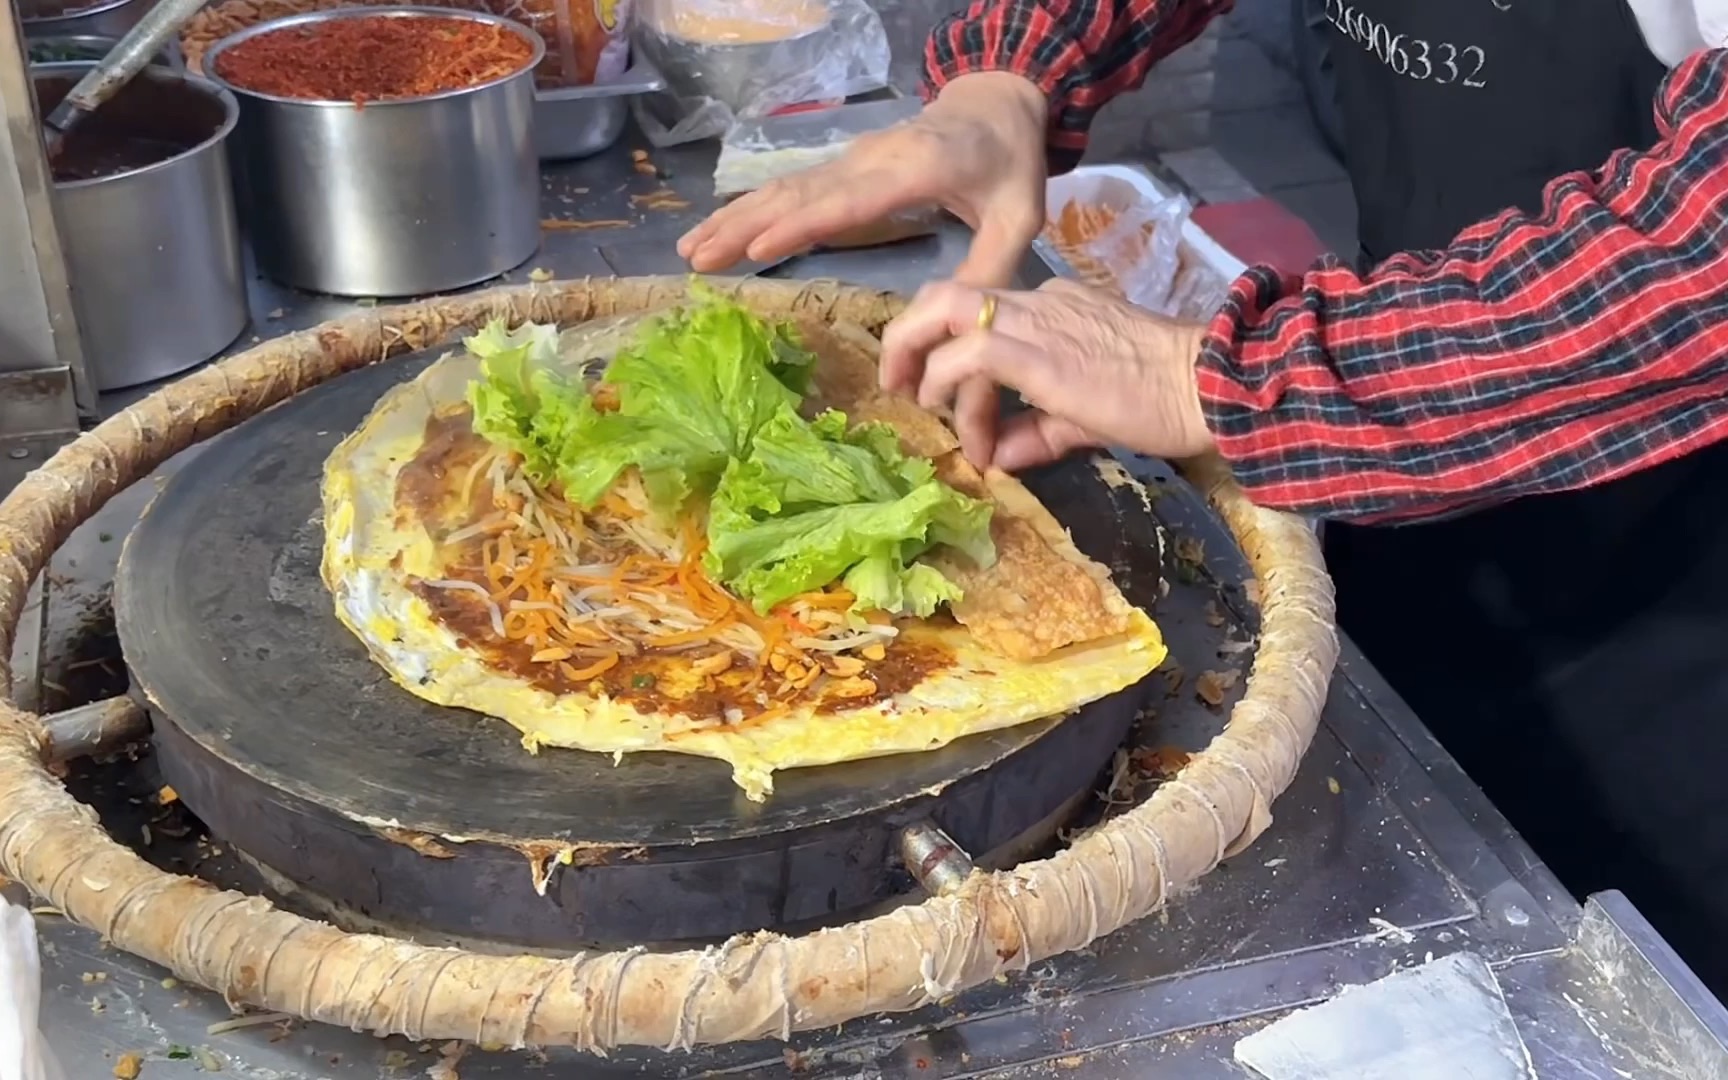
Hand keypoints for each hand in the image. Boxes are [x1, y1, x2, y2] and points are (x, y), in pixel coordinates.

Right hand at [677, 72, 1048, 286]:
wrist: (995, 103)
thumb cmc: (1009, 164)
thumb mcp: (1019, 218)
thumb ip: (989, 269)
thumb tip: (951, 325)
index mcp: (917, 169)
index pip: (852, 199)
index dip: (806, 222)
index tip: (762, 246)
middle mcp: (872, 160)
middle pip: (801, 193)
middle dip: (747, 225)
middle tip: (698, 260)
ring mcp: (852, 160)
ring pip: (784, 189)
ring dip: (735, 218)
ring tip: (690, 251)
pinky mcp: (842, 167)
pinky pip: (790, 190)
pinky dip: (749, 210)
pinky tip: (718, 231)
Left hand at [880, 278, 1213, 469]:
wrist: (1209, 384)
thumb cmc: (1162, 398)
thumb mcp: (1084, 416)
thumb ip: (1034, 431)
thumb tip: (994, 455)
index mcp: (1053, 306)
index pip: (981, 307)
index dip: (946, 347)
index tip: (940, 393)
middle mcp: (1038, 302)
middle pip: (949, 290)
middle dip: (909, 330)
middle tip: (895, 375)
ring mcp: (1039, 320)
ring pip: (948, 307)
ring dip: (913, 349)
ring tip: (909, 393)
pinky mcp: (1041, 353)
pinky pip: (972, 353)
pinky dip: (947, 381)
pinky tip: (945, 409)